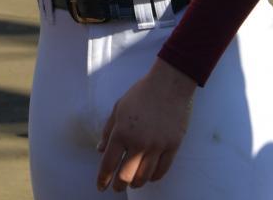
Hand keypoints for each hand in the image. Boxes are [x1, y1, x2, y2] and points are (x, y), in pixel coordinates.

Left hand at [97, 58, 195, 191]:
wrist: (168, 85)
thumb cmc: (140, 94)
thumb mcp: (117, 108)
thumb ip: (107, 130)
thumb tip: (100, 149)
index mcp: (121, 132)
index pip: (109, 163)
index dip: (103, 178)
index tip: (101, 186)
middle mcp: (138, 142)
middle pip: (126, 176)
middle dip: (119, 185)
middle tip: (116, 187)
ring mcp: (157, 146)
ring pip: (144, 177)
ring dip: (136, 183)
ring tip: (132, 183)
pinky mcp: (172, 146)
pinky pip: (162, 170)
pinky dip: (153, 177)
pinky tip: (148, 176)